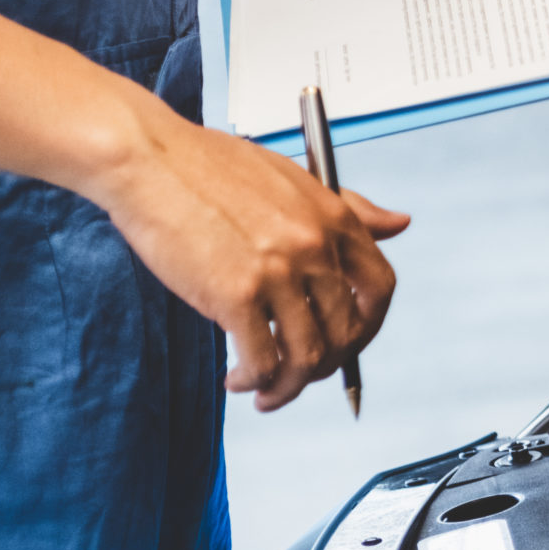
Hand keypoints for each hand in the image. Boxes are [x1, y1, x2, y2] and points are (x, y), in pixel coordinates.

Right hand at [87, 109, 411, 409]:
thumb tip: (400, 223)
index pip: (379, 287)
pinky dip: (254, 381)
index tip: (346, 341)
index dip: (367, 325)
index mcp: (333, 217)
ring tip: (266, 391)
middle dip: (327, 364)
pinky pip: (262, 361)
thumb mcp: (292, 177)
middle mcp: (314, 246)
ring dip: (289, 386)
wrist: (148, 158)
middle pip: (346, 331)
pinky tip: (237, 379)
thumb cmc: (209, 166)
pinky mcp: (235, 295)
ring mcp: (278, 272)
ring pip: (308, 356)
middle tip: (298, 374)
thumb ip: (348, 208)